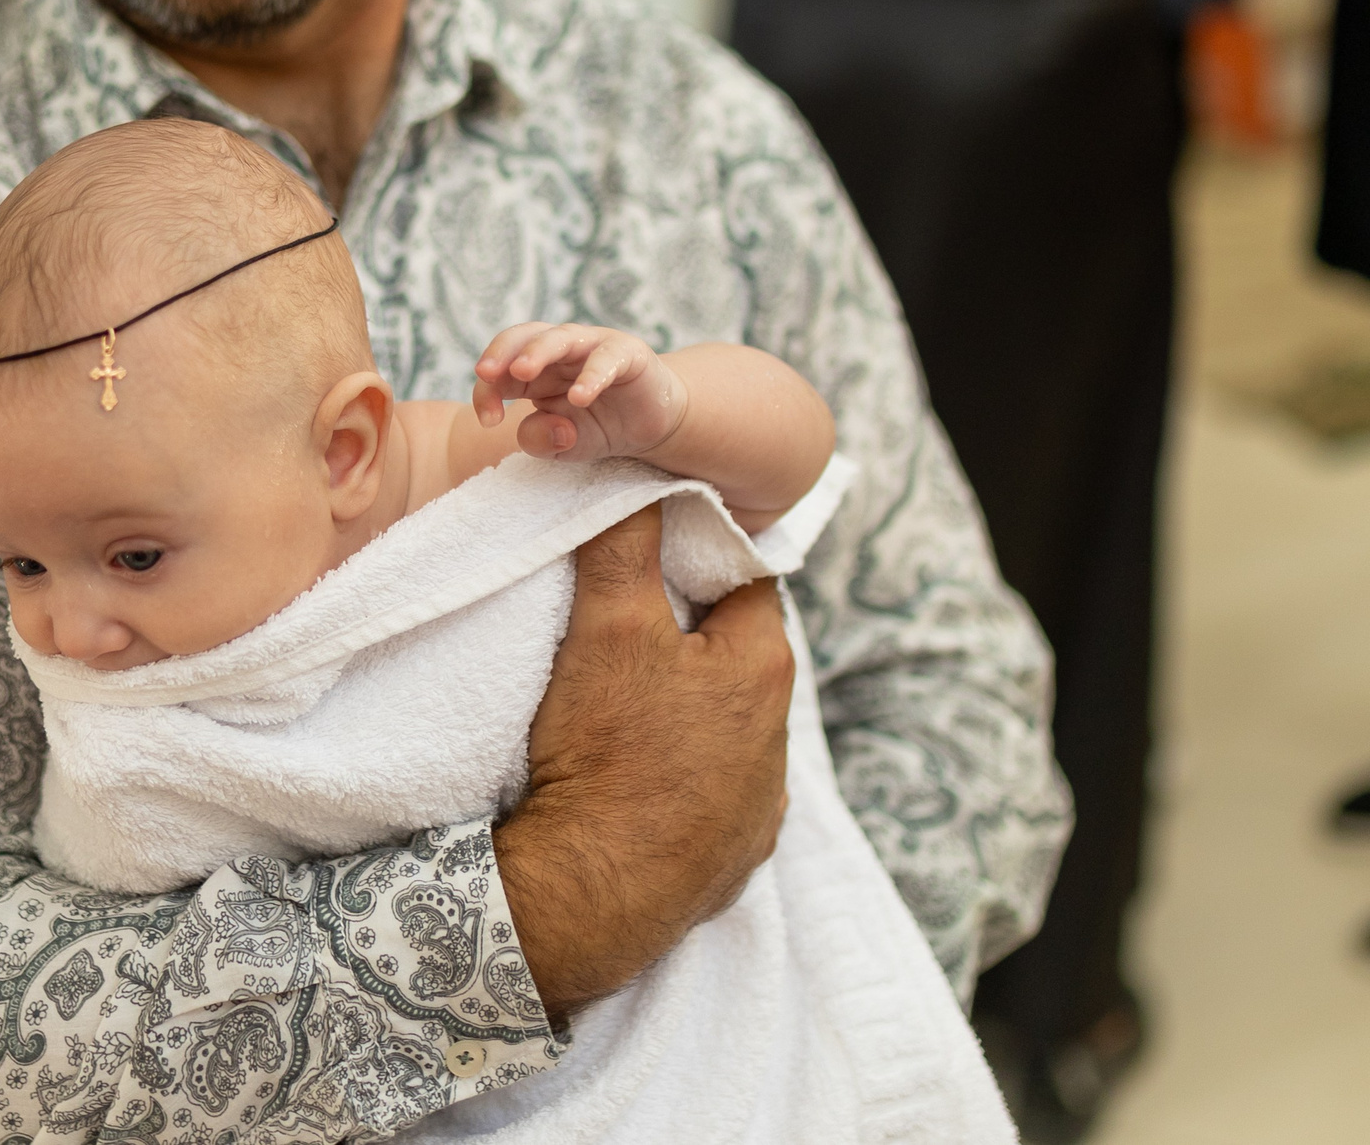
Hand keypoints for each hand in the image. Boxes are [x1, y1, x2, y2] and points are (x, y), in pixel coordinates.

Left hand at [472, 323, 687, 462]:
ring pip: (559, 338)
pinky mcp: (626, 353)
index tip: (489, 420)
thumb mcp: (561, 444)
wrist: (649, 425)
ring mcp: (591, 346)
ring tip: (522, 371)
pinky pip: (606, 358)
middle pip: (523, 337)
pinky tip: (580, 396)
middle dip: (501, 353)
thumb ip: (541, 440)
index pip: (499, 370)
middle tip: (486, 374)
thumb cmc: (596, 426)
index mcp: (533, 370)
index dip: (487, 390)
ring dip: (538, 352)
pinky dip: (591, 375)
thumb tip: (552, 429)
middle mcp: (558, 351)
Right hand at [493, 505, 792, 1011]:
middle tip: (624, 621)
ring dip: (684, 711)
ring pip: (723, 730)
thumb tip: (633, 476)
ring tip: (619, 706)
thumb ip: (622, 543)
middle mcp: (777, 740)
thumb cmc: (609, 752)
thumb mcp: (609, 627)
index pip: (745, 580)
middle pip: (734, 658)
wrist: (592, 893)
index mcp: (763, 669)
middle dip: (687, 635)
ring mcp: (756, 808)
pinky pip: (708, 798)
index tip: (652, 548)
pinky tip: (632, 778)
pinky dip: (677, 779)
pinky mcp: (728, 860)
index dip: (697, 556)